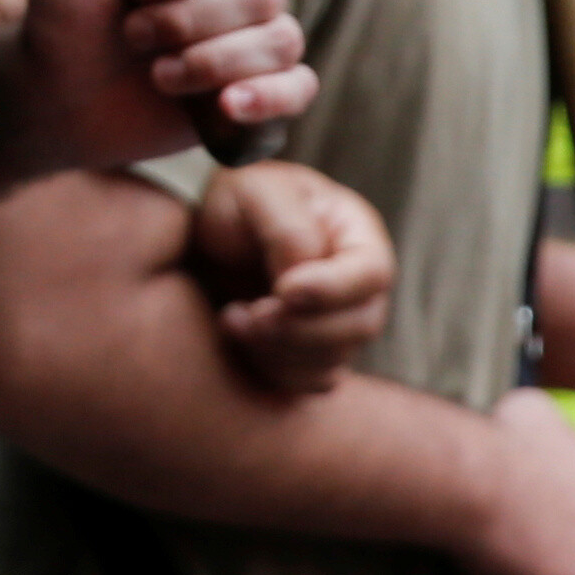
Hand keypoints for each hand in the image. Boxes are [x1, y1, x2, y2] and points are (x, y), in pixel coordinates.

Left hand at [24, 0, 309, 170]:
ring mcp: (254, 38)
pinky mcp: (259, 91)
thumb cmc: (66, 10)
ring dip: (209, 62)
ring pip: (280, 41)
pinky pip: (299, 88)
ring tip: (158, 75)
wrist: (57, 91)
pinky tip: (226, 106)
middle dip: (185, 21)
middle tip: (134, 34)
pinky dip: (269, 97)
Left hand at [187, 163, 391, 394]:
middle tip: (251, 312)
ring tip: (233, 316)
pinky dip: (273, 368)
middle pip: (360, 325)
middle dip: (300, 327)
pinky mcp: (312, 353)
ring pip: (333, 358)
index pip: (371, 273)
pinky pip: (310, 381)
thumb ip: (288, 232)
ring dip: (278, 348)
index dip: (332, 290)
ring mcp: (339, 322)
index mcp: (356, 233)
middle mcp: (357, 283)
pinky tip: (238, 335)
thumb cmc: (236, 201)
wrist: (203, 230)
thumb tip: (301, 281)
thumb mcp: (257, 192)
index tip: (283, 291)